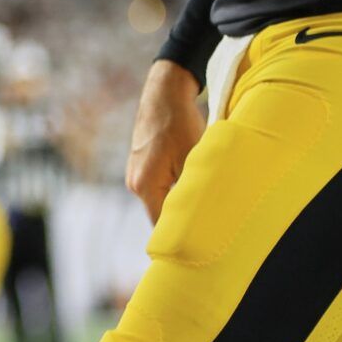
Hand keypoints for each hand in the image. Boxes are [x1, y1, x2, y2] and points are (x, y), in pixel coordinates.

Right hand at [126, 60, 206, 223]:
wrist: (164, 92)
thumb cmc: (180, 124)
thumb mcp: (193, 159)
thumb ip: (194, 191)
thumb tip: (205, 219)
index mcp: (145, 185)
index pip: (161, 227)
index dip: (180, 238)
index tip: (199, 249)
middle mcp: (134, 182)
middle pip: (159, 214)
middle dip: (181, 220)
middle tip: (207, 227)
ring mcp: (135, 172)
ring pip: (160, 199)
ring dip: (177, 201)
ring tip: (202, 200)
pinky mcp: (140, 164)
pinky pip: (157, 185)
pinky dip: (172, 187)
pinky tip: (189, 179)